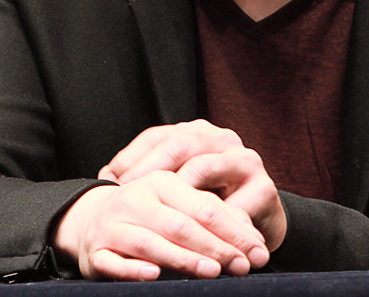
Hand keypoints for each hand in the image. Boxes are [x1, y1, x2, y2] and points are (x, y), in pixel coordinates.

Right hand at [51, 175, 267, 280]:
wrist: (90, 219)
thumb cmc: (150, 214)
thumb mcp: (180, 206)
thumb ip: (215, 217)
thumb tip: (254, 240)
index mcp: (162, 183)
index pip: (205, 207)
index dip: (234, 231)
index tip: (257, 252)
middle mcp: (137, 199)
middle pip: (180, 225)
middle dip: (215, 247)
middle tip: (241, 266)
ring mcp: (113, 225)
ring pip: (150, 242)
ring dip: (182, 258)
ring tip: (211, 271)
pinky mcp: (95, 251)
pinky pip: (113, 262)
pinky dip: (133, 269)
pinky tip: (154, 275)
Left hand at [99, 120, 287, 252]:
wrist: (257, 223)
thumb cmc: (209, 202)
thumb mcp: (179, 184)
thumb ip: (151, 175)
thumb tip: (104, 177)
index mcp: (198, 132)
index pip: (158, 137)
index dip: (130, 158)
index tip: (105, 183)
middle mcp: (222, 139)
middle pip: (178, 146)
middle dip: (147, 172)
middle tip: (124, 197)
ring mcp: (245, 160)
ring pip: (202, 168)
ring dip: (173, 194)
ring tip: (150, 211)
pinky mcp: (264, 188)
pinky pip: (230, 205)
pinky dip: (208, 222)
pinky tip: (189, 237)